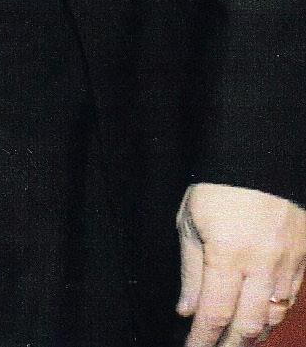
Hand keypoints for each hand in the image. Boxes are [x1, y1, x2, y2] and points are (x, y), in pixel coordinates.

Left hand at [177, 183, 305, 344]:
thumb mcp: (190, 218)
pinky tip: (262, 322)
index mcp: (227, 253)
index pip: (214, 314)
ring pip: (273, 317)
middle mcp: (260, 263)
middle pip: (247, 325)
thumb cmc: (218, 184)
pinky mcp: (303, 256)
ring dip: (255, 336)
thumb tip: (187, 310)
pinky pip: (291, 299)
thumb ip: (190, 269)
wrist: (259, 153)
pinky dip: (275, 316)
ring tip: (237, 342)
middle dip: (229, 346)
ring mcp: (286, 262)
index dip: (202, 340)